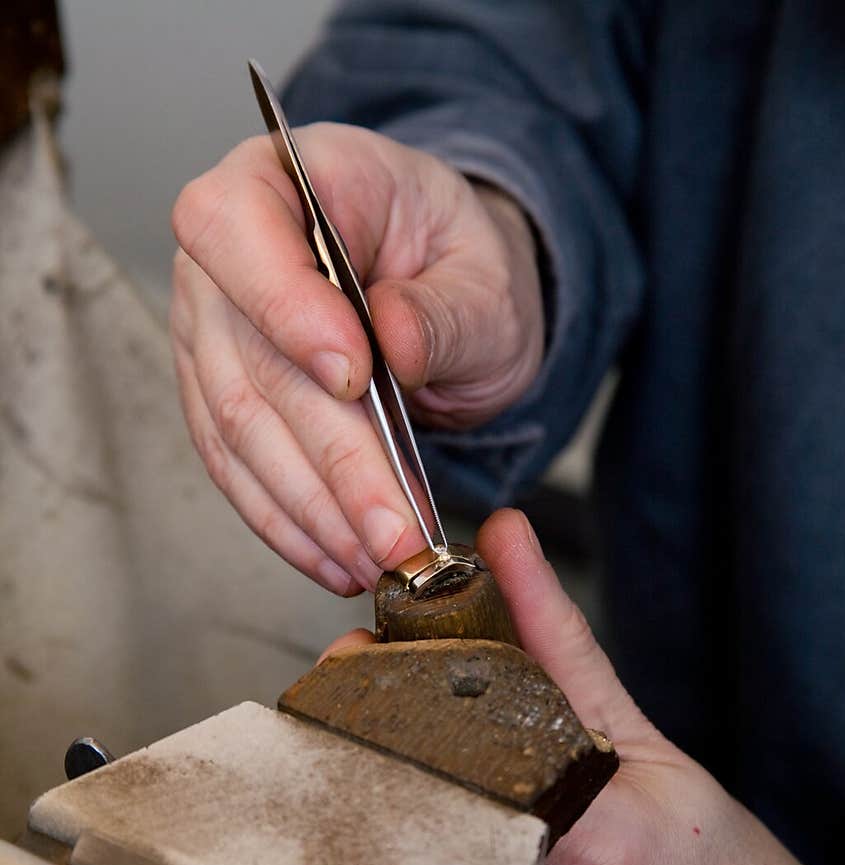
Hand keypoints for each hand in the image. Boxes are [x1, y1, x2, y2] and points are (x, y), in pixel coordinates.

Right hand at [171, 128, 543, 593]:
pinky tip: (338, 559)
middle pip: (250, 363)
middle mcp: (225, 258)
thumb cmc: (456, 262)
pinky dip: (291, 525)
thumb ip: (445, 306)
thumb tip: (397, 340)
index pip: (235, 226)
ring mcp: (213, 334)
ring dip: (312, 510)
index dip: (284, 304)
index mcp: (282, 178)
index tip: (353, 374)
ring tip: (381, 557)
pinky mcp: (221, 402)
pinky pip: (239, 472)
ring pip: (238, 433)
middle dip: (330, 460)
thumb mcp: (483, 271)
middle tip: (394, 528)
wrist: (444, 294)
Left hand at [324, 510, 844, 864]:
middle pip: (379, 853)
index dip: (359, 722)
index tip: (354, 692)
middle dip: (354, 795)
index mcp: (583, 852)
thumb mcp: (651, 754)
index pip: (414, 768)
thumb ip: (558, 646)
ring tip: (407, 844)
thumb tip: (505, 545)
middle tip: (366, 764)